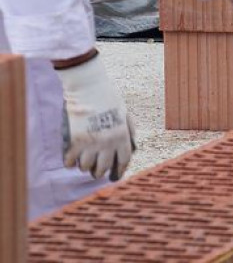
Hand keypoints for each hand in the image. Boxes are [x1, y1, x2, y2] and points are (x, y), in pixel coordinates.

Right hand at [56, 54, 135, 180]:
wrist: (88, 87)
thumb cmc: (108, 97)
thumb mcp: (125, 112)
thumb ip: (128, 129)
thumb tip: (131, 144)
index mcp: (122, 135)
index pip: (124, 159)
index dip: (120, 169)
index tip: (115, 175)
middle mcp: (108, 142)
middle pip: (103, 167)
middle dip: (99, 171)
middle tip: (96, 171)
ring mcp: (90, 142)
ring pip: (86, 167)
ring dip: (84, 166)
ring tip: (83, 163)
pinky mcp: (75, 140)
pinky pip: (71, 160)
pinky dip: (70, 162)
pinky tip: (71, 159)